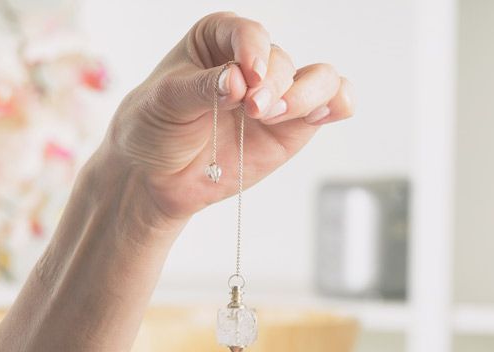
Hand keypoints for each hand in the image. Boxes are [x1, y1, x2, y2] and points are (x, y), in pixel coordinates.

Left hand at [102, 11, 353, 230]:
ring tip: (275, 117)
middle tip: (253, 110)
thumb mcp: (165, 101)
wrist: (158, 177)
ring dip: (306, 96)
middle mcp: (254, 64)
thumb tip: (239, 80)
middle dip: (273, 85)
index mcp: (219, 40)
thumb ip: (202, 87)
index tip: (245, 78)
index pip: (248, 33)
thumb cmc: (154, 128)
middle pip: (283, 61)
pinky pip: (329, 107)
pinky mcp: (293, 130)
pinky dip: (339, 105)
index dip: (252, 50)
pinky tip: (331, 112)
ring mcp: (277, 98)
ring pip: (318, 79)